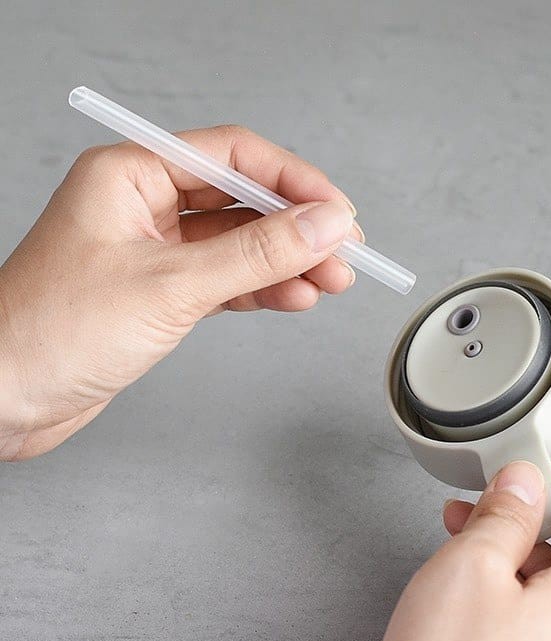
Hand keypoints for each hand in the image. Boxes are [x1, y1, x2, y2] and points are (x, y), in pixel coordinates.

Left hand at [0, 126, 360, 459]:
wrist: (3, 400)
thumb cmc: (52, 332)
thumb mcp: (171, 286)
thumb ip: (255, 254)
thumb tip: (323, 226)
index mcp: (131, 176)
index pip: (233, 157)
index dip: (293, 182)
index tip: (337, 213)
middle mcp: (144, 205)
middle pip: (242, 200)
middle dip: (296, 228)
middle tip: (343, 253)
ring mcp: (155, 251)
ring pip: (239, 244)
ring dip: (287, 261)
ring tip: (330, 281)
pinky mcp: (162, 293)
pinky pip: (226, 279)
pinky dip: (262, 288)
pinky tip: (294, 296)